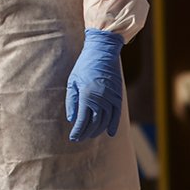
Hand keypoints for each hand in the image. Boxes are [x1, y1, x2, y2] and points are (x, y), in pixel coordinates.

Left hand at [65, 28, 123, 142]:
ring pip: (105, 121)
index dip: (78, 131)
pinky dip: (113, 124)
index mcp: (86, 95)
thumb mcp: (73, 82)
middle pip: (94, 123)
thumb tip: (72, 119)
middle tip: (79, 138)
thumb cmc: (84, 66)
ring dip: (98, 130)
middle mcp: (100, 98)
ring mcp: (111, 97)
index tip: (73, 138)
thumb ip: (71, 101)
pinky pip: (117, 114)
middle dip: (86, 133)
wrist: (102, 51)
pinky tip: (110, 133)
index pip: (82, 120)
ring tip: (90, 135)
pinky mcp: (118, 95)